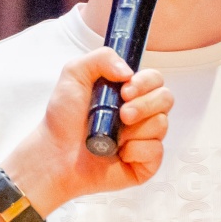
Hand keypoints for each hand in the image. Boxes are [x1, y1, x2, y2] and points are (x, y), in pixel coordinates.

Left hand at [2, 47, 171, 214]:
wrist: (54, 155)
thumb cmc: (63, 119)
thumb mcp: (74, 74)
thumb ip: (101, 58)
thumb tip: (128, 71)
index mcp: (128, 93)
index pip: (155, 79)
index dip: (146, 82)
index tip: (125, 90)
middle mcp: (140, 114)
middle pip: (166, 99)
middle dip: (145, 105)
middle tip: (123, 114)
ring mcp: (143, 138)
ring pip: (161, 125)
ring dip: (137, 129)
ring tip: (114, 136)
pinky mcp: (144, 163)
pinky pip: (156, 151)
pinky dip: (137, 151)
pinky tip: (120, 154)